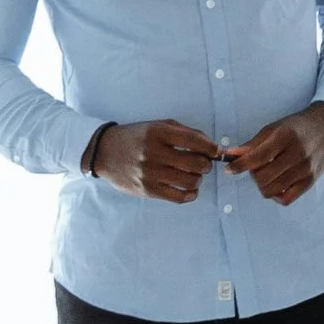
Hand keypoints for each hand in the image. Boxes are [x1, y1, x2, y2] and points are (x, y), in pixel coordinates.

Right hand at [90, 118, 218, 202]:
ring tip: (194, 175)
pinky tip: (190, 189)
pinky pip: (178, 197)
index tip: (217, 152)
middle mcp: (154, 152)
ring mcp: (150, 173)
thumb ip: (187, 133)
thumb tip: (212, 147)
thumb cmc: (138, 137)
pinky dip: (190, 194)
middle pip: (195, 163)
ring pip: (189, 181)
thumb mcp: (160, 126)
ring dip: (198, 179)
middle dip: (206, 164)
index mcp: (159, 133)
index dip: (212, 148)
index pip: (195, 141)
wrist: (106, 152)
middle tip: (204, 164)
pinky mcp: (147, 190)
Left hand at [221, 101, 323, 205]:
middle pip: (263, 178)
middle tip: (256, 167)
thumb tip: (230, 155)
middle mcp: (297, 153)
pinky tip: (277, 183)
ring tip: (267, 174)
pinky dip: (277, 194)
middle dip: (253, 174)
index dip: (239, 166)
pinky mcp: (311, 181)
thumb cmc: (296, 127)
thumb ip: (253, 144)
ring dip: (263, 185)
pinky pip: (286, 199)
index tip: (229, 170)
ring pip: (272, 190)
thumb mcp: (273, 128)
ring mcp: (305, 169)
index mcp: (286, 136)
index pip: (257, 157)